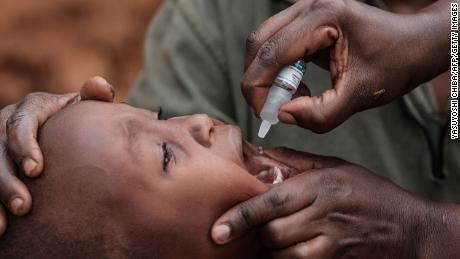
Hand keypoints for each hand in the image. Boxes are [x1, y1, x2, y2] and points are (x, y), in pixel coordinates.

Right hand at [0, 76, 114, 233]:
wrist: (66, 129)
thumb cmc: (78, 119)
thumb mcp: (84, 106)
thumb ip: (94, 96)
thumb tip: (99, 86)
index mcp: (32, 107)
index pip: (22, 124)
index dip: (25, 145)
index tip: (36, 170)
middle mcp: (8, 122)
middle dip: (7, 180)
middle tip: (25, 205)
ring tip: (7, 222)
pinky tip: (1, 227)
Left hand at [211, 148, 441, 257]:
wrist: (408, 228)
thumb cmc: (369, 193)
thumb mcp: (334, 166)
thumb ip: (294, 162)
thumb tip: (259, 154)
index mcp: (318, 186)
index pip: (270, 202)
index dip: (240, 217)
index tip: (218, 231)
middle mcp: (323, 215)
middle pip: (272, 233)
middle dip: (261, 233)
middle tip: (266, 225)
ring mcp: (332, 244)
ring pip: (284, 255)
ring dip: (276, 249)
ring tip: (285, 236)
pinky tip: (298, 248)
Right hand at [241, 0, 448, 132]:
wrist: (414, 45)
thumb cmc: (395, 65)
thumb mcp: (359, 97)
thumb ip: (319, 114)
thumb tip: (283, 115)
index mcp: (323, 18)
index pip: (270, 54)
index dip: (258, 89)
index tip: (266, 115)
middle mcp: (309, 6)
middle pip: (259, 44)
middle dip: (258, 81)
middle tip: (274, 107)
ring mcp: (306, 10)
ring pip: (264, 42)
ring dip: (268, 75)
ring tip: (295, 96)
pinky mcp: (307, 20)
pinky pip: (277, 43)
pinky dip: (278, 69)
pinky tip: (299, 85)